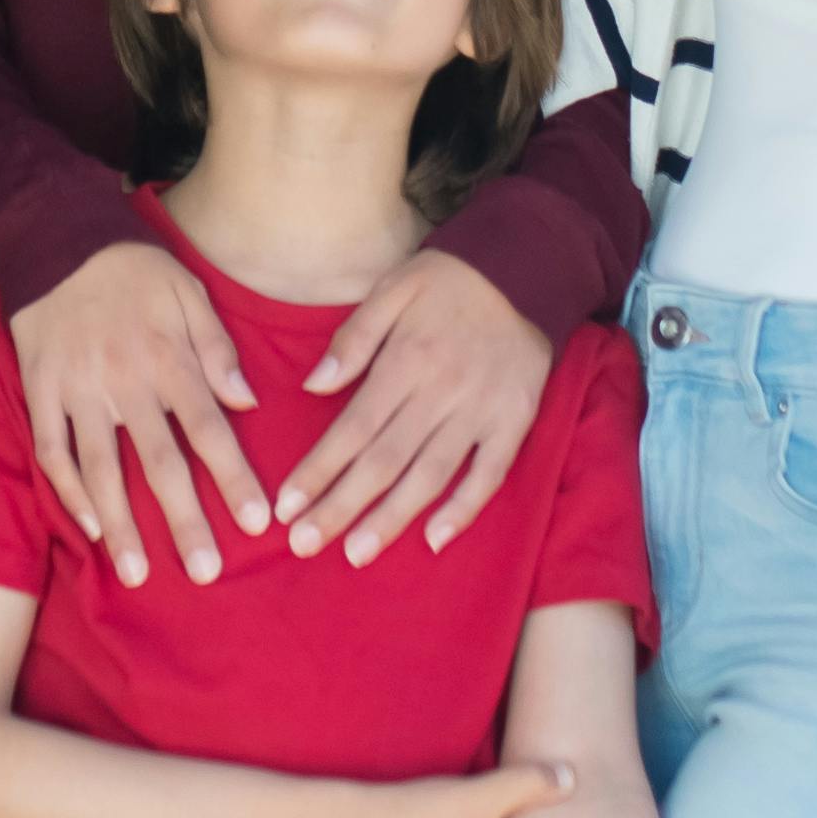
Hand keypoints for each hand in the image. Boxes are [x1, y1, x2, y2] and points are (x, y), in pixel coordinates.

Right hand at [10, 236, 266, 587]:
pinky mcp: (40, 392)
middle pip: (158, 463)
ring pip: (101, 469)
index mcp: (168, 358)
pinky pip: (53, 452)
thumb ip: (217, 349)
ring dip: (120, 525)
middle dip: (183, 521)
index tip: (258, 522)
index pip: (208, 429)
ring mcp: (77, 390)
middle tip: (204, 572)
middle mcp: (124, 381)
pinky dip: (69, 493)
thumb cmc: (134, 268)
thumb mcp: (189, 291)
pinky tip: (90, 529)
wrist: (56, 237)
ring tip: (137, 574)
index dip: (233, 477)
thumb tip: (248, 401)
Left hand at [279, 249, 552, 560]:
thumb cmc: (449, 278)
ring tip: (356, 553)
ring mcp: (480, 412)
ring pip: (430, 475)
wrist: (530, 264)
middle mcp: (440, 393)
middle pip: (383, 461)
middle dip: (341, 506)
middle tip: (304, 545)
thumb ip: (353, 338)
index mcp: (405, 361)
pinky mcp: (515, 422)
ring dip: (391, 518)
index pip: (352, 428)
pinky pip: (489, 474)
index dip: (318, 470)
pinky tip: (436, 540)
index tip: (286, 506)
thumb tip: (313, 387)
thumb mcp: (393, 287)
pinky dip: (464, 508)